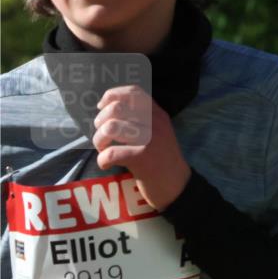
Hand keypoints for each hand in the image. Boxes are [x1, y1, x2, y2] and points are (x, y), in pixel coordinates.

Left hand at [94, 86, 190, 210]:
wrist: (178, 186)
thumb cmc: (162, 159)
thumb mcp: (159, 132)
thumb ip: (142, 119)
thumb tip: (109, 109)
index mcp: (158, 114)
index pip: (134, 92)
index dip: (112, 95)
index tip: (102, 107)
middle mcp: (155, 123)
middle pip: (117, 108)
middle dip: (100, 121)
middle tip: (102, 135)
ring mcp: (150, 140)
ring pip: (111, 128)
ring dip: (99, 140)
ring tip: (102, 149)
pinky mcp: (142, 159)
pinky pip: (111, 153)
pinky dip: (102, 160)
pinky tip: (106, 164)